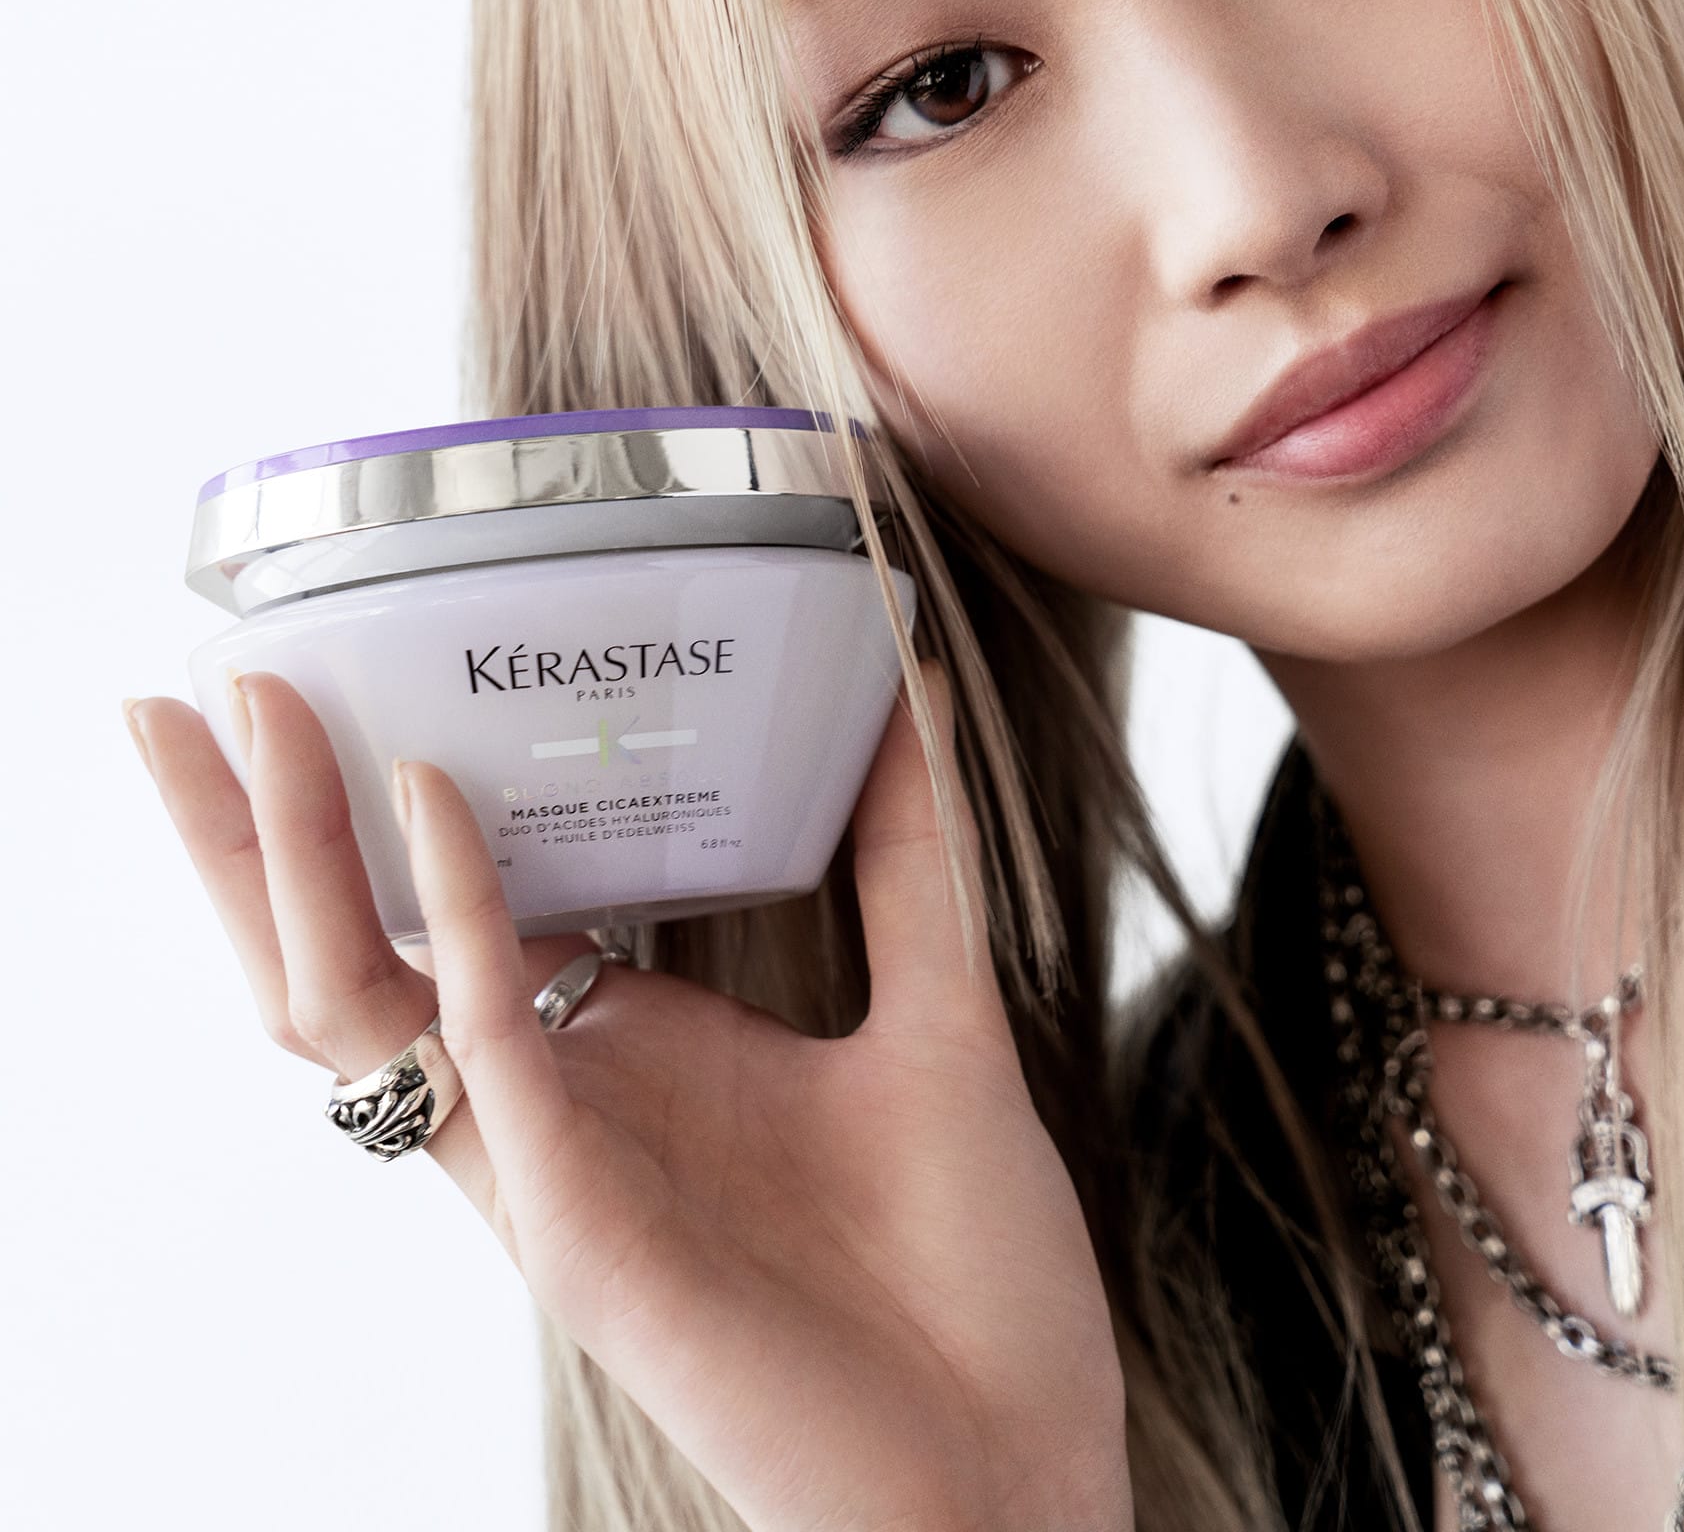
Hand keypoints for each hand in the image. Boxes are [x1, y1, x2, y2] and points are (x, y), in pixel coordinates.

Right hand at [124, 661, 1132, 1531]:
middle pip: (361, 955)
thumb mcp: (937, 1011)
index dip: (384, 815)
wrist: (1012, 1457)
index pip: (459, 922)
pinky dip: (458, 921)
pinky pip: (487, 1058)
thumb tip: (899, 682)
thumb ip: (908, 853)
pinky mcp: (581, 1233)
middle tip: (218, 685)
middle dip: (270, 828)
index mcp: (625, 1059)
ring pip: (364, 1005)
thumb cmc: (964, 1265)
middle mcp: (560, 1111)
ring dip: (296, 857)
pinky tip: (438, 805)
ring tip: (259, 714)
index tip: (352, 681)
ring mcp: (553, 1174)